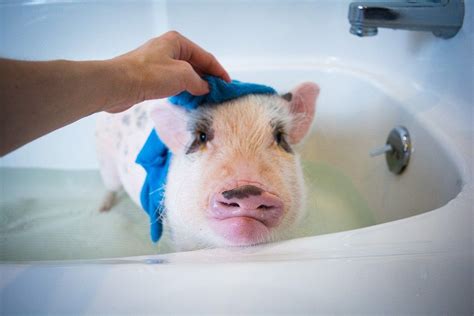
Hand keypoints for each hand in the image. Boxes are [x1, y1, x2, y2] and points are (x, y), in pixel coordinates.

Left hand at [107, 31, 230, 112]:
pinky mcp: (149, 76)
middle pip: (194, 64)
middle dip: (207, 78)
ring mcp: (157, 62)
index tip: (228, 84)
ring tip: (205, 98)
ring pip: (183, 74)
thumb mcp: (183, 75)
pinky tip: (187, 99)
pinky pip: (172, 81)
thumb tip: (205, 88)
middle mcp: (167, 49)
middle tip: (217, 93)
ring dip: (194, 85)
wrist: (118, 85)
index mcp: (177, 42)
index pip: (205, 56)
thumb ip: (199, 82)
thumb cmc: (149, 75)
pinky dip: (181, 89)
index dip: (219, 71)